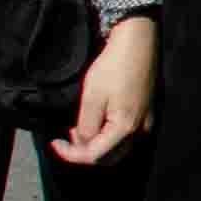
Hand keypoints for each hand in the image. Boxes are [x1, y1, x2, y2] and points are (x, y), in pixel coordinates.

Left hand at [53, 16, 158, 165]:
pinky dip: (109, 137)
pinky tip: (97, 123)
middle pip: (109, 158)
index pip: (94, 156)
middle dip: (85, 153)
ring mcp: (146, 122)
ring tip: (79, 130)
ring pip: (119, 149)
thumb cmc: (113, 67)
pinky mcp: (147, 113)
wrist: (138, 42)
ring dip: (97, 146)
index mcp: (125, 128)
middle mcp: (140, 130)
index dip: (70, 154)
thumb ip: (86, 127)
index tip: (54, 143)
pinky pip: (126, 136)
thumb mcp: (91, 97)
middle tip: (66, 139)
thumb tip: (83, 142)